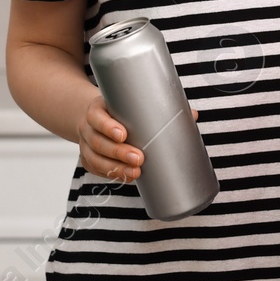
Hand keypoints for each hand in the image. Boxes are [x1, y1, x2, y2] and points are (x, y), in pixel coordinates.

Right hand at [76, 93, 197, 183]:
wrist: (95, 116)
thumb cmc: (120, 110)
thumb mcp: (131, 103)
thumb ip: (159, 108)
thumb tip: (192, 115)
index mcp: (98, 109)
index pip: (97, 116)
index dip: (108, 126)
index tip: (123, 134)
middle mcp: (88, 127)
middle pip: (98, 141)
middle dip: (118, 152)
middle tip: (138, 158)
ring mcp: (86, 144)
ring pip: (95, 159)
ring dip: (115, 168)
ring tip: (135, 172)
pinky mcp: (88, 158)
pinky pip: (94, 169)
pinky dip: (109, 174)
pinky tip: (124, 176)